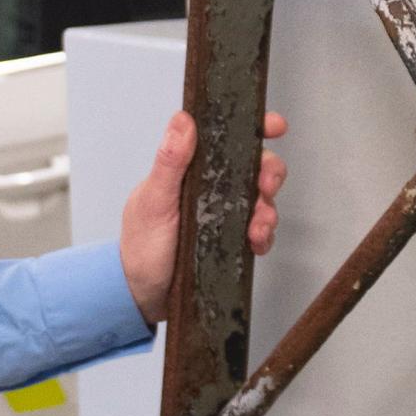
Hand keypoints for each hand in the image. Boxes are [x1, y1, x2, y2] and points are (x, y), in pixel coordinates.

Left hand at [120, 109, 287, 326]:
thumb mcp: (154, 201)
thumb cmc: (141, 246)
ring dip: (268, 209)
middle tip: (265, 186)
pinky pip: (261, 230)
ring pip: (262, 198)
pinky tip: (255, 243)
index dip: (253, 127)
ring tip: (257, 227)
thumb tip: (182, 120)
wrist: (143, 295)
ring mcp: (225, 212)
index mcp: (192, 168)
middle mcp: (212, 185)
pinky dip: (265, 235)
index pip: (225, 137)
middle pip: (254, 165)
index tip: (274, 127)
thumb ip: (169, 162)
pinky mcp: (233, 238)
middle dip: (269, 172)